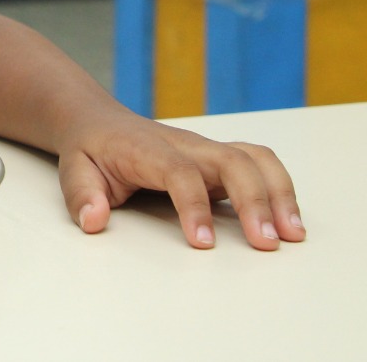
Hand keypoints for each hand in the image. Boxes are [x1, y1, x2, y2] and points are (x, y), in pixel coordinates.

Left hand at [57, 110, 305, 249]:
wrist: (98, 122)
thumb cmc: (90, 151)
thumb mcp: (73, 171)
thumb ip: (82, 196)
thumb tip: (93, 221)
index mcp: (148, 149)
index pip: (179, 172)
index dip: (194, 206)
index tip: (203, 244)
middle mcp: (185, 145)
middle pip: (231, 160)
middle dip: (254, 201)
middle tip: (266, 244)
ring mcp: (206, 151)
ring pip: (255, 158)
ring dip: (279, 194)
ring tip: (293, 236)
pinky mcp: (219, 161)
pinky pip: (259, 165)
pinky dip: (280, 189)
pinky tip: (289, 223)